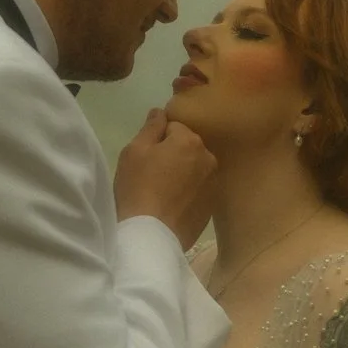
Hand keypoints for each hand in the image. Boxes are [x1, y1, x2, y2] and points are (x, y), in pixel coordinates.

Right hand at [114, 108, 216, 249]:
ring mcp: (213, 184)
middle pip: (187, 147)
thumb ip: (151, 126)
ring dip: (182, 173)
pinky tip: (172, 204)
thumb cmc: (138, 188)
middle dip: (173, 154)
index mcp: (190, 140)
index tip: (145, 157)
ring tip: (162, 191)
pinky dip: (188, 192)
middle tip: (152, 174)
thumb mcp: (134, 151)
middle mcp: (209, 158)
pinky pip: (198, 189)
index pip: (173, 127)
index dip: (157, 140)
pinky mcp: (212, 206)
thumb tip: (160, 111)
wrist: (151, 235)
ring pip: (194, 168)